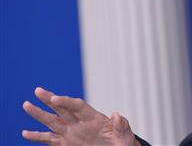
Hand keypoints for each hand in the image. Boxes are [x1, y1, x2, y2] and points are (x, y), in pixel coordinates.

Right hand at [22, 87, 139, 145]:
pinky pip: (50, 140)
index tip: (55, 98)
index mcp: (95, 118)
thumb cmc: (124, 143)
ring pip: (53, 121)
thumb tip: (117, 114)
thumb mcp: (126, 136)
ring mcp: (72, 133)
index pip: (78, 106)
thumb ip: (122, 125)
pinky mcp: (67, 144)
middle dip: (50, 99)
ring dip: (40, 114)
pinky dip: (37, 137)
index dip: (66, 101)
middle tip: (38, 90)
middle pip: (63, 108)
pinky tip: (25, 133)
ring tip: (27, 105)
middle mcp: (80, 123)